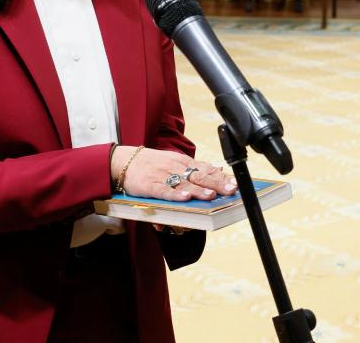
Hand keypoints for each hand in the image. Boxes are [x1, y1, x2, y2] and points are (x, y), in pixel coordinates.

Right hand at [111, 146, 237, 201]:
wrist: (124, 161)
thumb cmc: (153, 164)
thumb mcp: (174, 161)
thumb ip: (195, 167)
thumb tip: (217, 168)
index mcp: (182, 162)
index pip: (205, 168)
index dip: (221, 176)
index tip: (235, 183)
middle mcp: (175, 168)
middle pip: (199, 176)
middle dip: (216, 184)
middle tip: (230, 190)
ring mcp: (162, 176)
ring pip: (183, 184)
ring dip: (198, 190)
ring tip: (211, 196)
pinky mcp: (149, 186)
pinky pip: (163, 191)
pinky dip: (174, 194)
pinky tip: (185, 198)